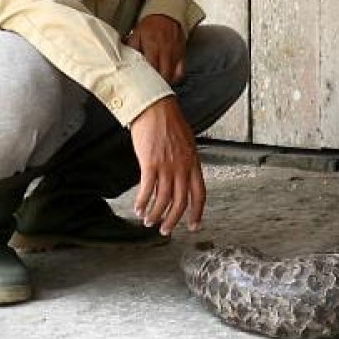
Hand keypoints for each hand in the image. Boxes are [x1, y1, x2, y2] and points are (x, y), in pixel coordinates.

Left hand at [125, 14, 185, 84]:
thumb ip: (132, 48)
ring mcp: (176, 53)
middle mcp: (166, 51)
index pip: (152, 67)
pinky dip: (176, 78)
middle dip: (158, 83)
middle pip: (164, 74)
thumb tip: (125, 61)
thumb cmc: (149, 26)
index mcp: (153, 46)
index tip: (142, 83)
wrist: (165, 16)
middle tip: (150, 87)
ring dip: (166, 82)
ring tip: (158, 85)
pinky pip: (182, 72)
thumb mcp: (136, 34)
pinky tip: (169, 79)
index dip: (147, 78)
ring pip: (173, 75)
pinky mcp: (183, 55)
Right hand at [129, 96, 204, 234]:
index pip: (200, 194)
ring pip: (163, 199)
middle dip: (173, 220)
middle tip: (166, 230)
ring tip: (149, 222)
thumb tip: (183, 177)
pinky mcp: (150, 163)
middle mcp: (183, 167)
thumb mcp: (187, 143)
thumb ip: (187, 162)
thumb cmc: (170, 121)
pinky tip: (138, 208)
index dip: (197, 212)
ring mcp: (167, 166)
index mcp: (194, 163)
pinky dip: (142, 202)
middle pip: (180, 202)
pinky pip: (147, 189)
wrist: (156, 107)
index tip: (193, 225)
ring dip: (155, 214)